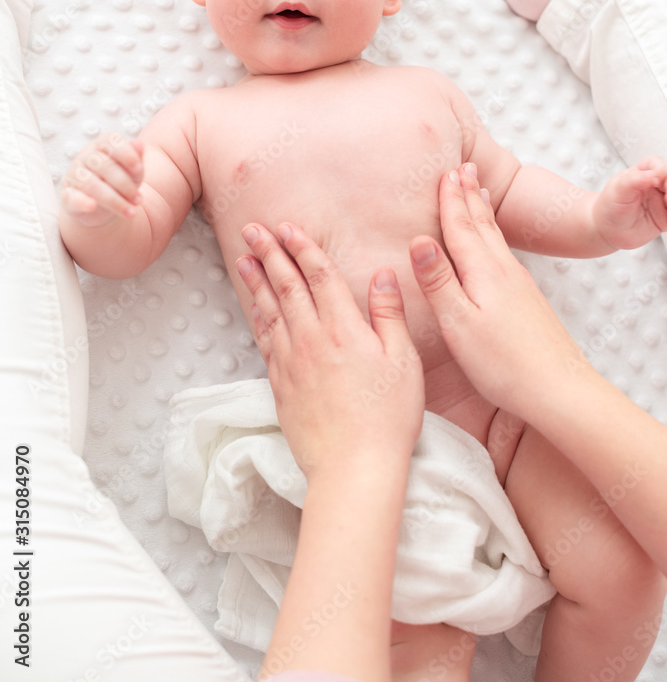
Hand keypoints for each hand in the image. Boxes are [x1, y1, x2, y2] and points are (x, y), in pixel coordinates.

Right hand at [61, 133, 143, 226]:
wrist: (101, 207)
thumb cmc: (119, 183)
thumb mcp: (132, 172)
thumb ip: (136, 158)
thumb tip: (139, 144)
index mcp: (101, 145)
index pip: (111, 141)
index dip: (126, 154)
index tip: (139, 169)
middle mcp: (85, 157)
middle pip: (105, 166)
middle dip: (125, 185)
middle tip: (139, 200)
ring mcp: (74, 176)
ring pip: (92, 185)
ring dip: (115, 201)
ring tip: (131, 212)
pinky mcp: (67, 196)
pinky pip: (72, 198)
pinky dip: (82, 202)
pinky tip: (92, 206)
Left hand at [235, 221, 424, 480]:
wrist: (353, 467)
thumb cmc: (387, 415)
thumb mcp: (403, 360)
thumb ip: (389, 314)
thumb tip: (382, 275)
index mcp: (344, 328)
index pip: (318, 276)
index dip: (302, 247)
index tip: (287, 227)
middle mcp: (311, 339)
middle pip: (286, 285)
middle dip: (269, 253)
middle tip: (253, 229)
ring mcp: (291, 362)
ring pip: (269, 310)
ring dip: (256, 280)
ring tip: (243, 257)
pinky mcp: (281, 386)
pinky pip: (265, 342)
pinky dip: (257, 318)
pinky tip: (254, 308)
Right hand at [408, 165, 587, 420]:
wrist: (560, 391)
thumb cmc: (504, 364)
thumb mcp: (459, 324)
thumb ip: (439, 282)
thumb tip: (419, 240)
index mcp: (484, 273)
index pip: (461, 227)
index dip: (450, 200)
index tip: (443, 173)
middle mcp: (505, 272)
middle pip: (483, 224)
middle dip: (469, 195)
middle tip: (463, 167)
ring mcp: (520, 286)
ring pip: (497, 237)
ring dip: (485, 211)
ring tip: (481, 191)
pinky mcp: (529, 303)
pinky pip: (506, 254)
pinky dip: (496, 236)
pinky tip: (498, 245)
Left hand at [592, 156, 666, 249]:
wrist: (608, 231)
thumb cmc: (610, 206)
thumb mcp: (618, 190)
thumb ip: (635, 180)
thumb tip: (654, 175)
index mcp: (642, 173)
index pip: (657, 164)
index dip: (661, 170)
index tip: (657, 180)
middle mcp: (654, 185)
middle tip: (665, 198)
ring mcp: (662, 200)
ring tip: (666, 205)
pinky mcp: (666, 216)